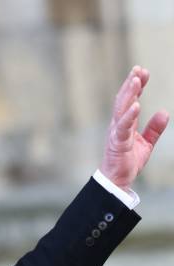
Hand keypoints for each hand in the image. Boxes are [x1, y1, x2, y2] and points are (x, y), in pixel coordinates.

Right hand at [100, 66, 168, 190]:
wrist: (117, 181)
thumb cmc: (127, 162)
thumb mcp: (146, 143)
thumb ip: (154, 128)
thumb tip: (165, 113)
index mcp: (124, 124)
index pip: (130, 100)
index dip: (136, 86)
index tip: (144, 72)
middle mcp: (118, 125)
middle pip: (123, 100)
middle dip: (130, 84)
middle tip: (138, 69)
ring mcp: (116, 133)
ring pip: (121, 109)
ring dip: (129, 93)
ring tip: (136, 80)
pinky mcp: (118, 143)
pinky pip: (124, 127)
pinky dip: (129, 115)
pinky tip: (137, 105)